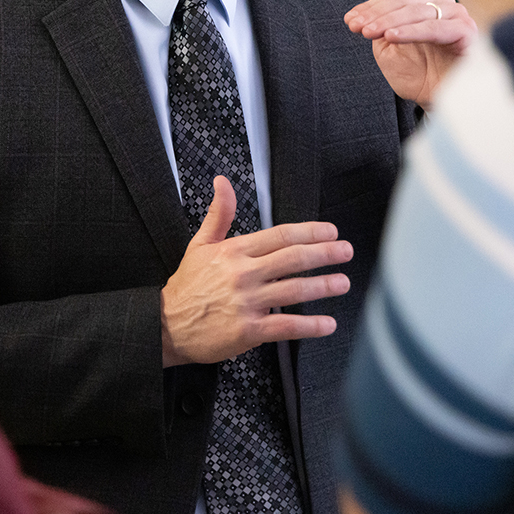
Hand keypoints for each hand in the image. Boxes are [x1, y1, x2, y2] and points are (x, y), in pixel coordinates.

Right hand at [160, 176, 352, 366]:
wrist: (166, 324)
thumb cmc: (187, 284)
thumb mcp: (200, 244)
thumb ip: (219, 214)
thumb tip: (223, 182)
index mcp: (235, 251)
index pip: (279, 235)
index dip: (309, 232)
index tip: (330, 231)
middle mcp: (243, 274)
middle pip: (292, 259)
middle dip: (324, 254)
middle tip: (346, 251)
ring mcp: (247, 302)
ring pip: (293, 291)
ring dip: (323, 286)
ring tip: (343, 282)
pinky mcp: (248, 330)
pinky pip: (285, 326)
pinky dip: (310, 326)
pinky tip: (327, 323)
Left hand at [344, 0, 476, 109]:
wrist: (437, 102)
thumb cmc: (416, 75)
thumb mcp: (389, 48)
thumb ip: (382, 24)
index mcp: (425, 6)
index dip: (369, 8)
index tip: (348, 20)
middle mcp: (443, 6)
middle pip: (404, 2)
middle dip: (376, 14)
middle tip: (356, 27)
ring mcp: (457, 17)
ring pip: (418, 11)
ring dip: (390, 21)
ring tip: (368, 32)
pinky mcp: (467, 33)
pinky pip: (437, 28)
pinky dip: (412, 31)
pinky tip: (391, 37)